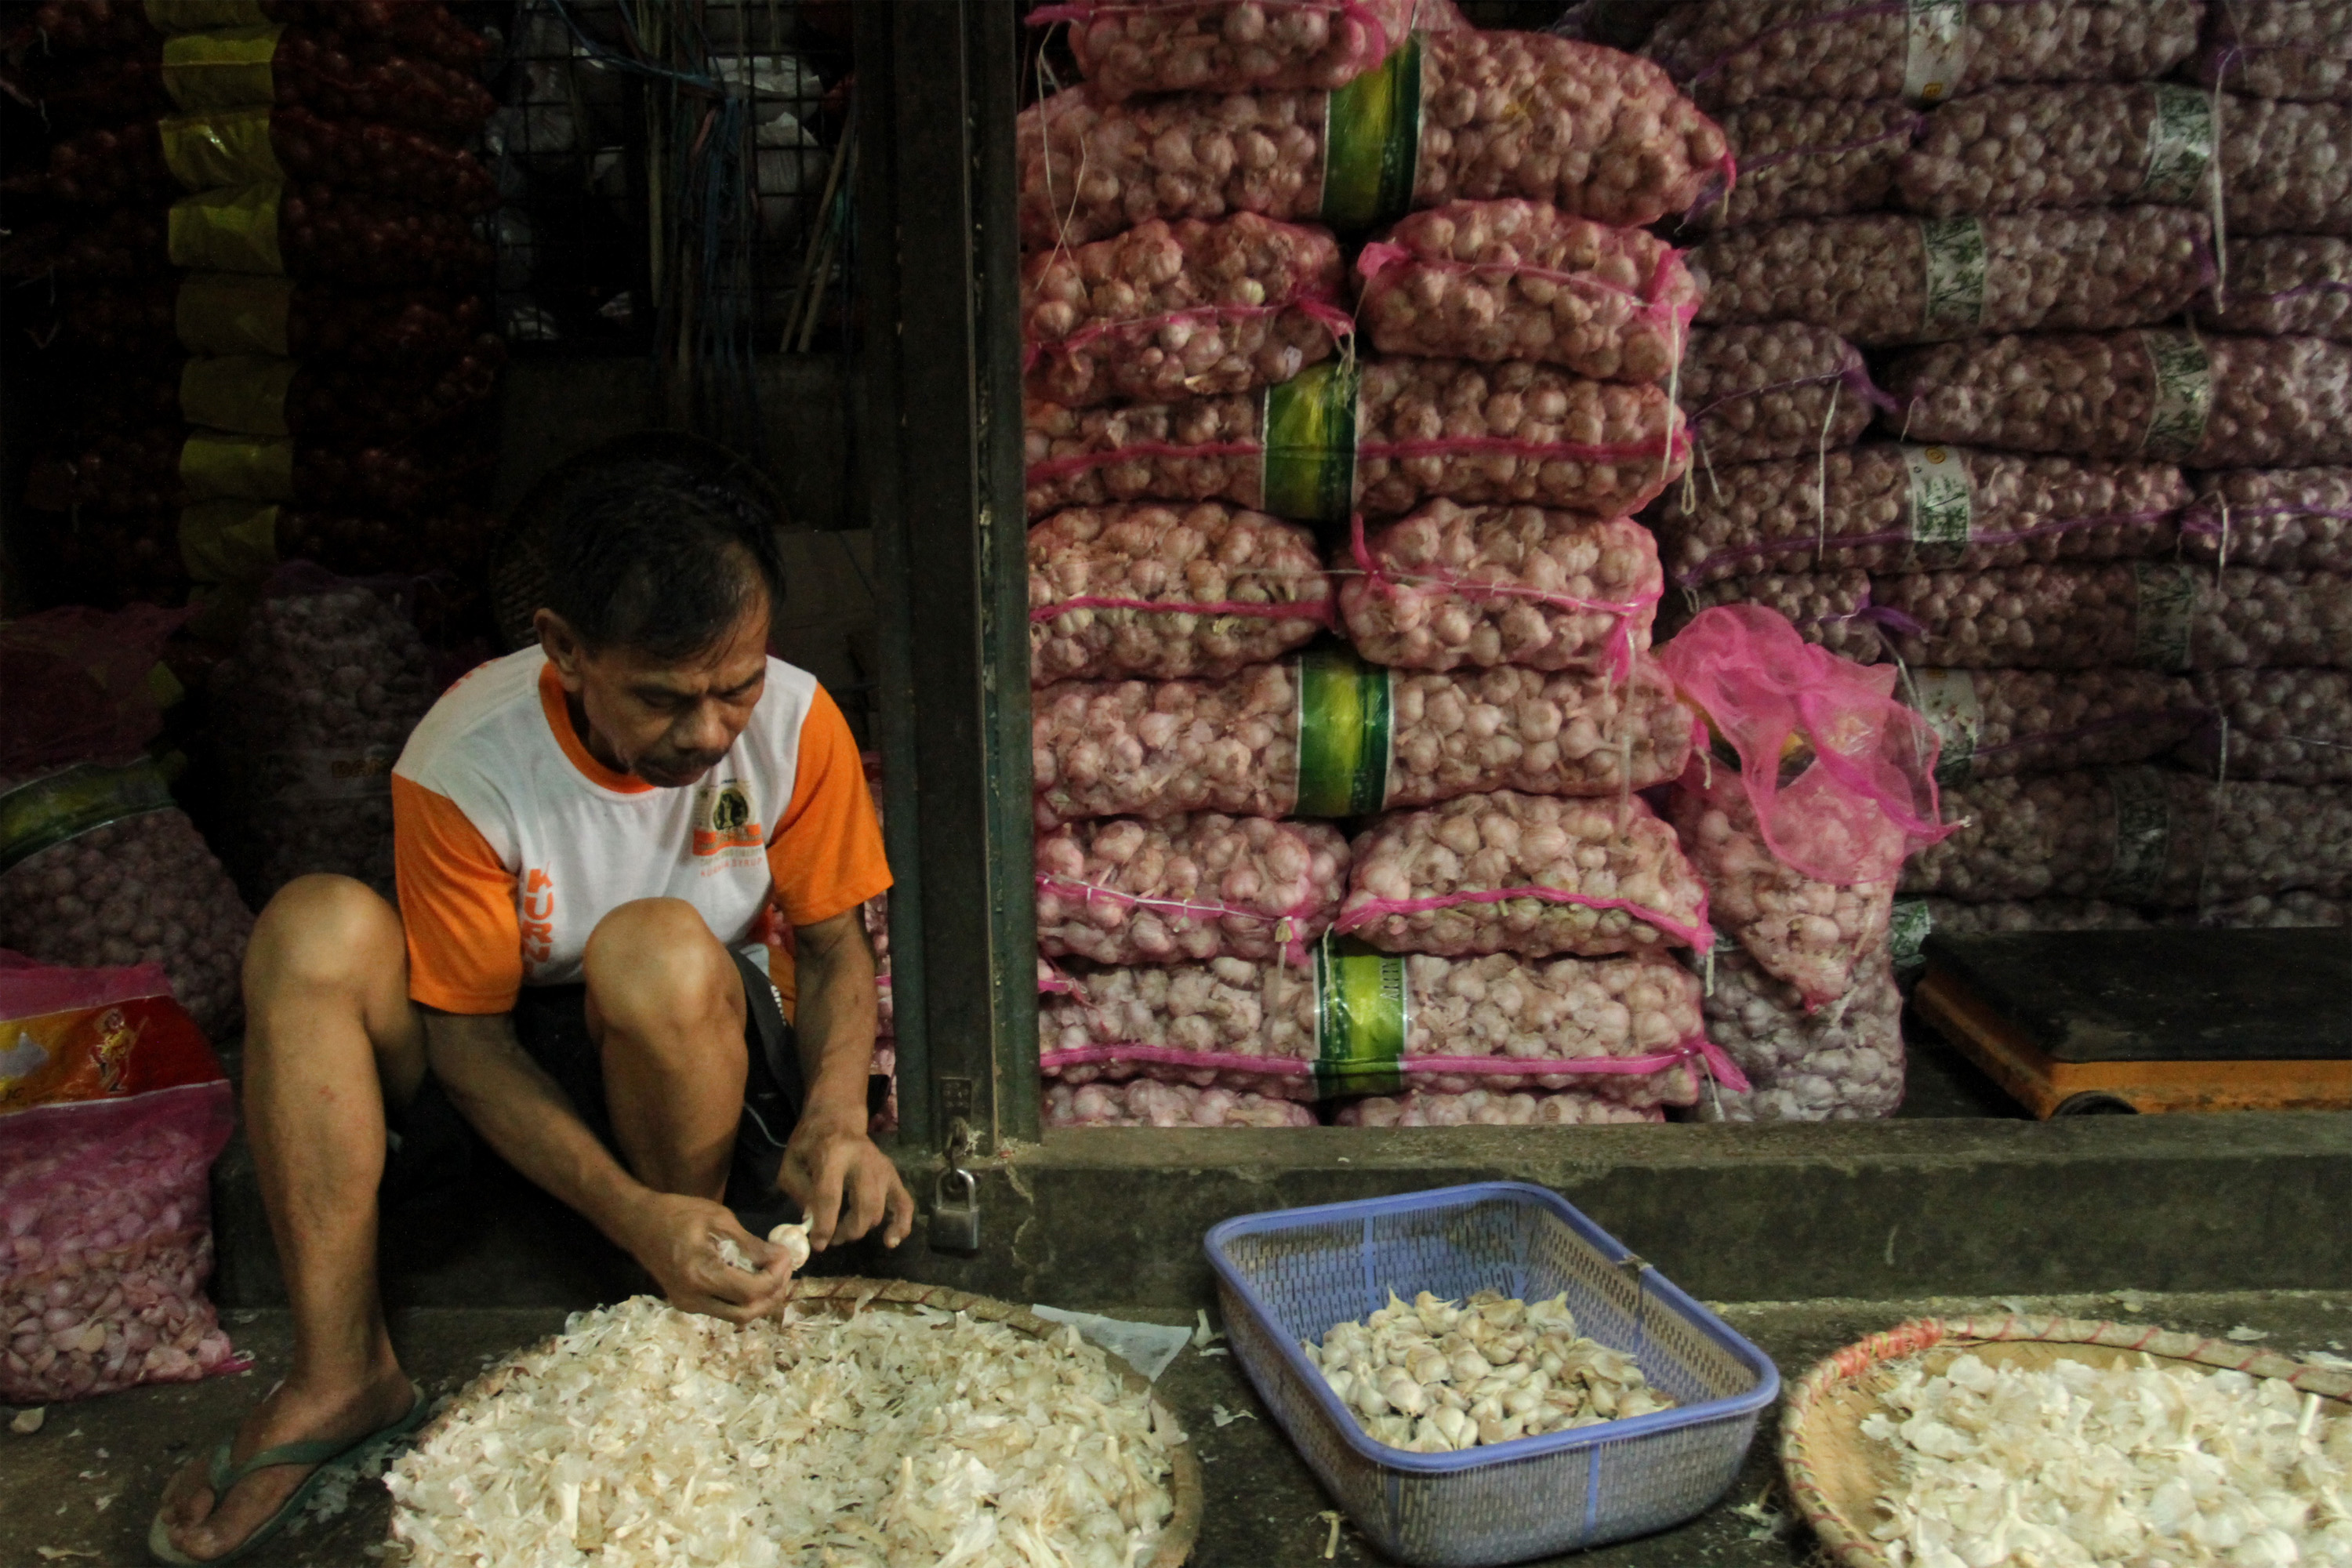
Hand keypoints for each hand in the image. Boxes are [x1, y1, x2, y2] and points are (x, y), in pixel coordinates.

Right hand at [618, 1190, 795, 1322]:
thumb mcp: (719, 1220)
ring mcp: (688, 1305)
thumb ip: (750, 1245)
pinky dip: (743, 1299)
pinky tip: (753, 1278)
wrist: (639, 1224)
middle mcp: (693, 1298)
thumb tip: (780, 1258)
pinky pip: (723, 1309)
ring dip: (760, 1300)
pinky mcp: (686, 1304)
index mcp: (700, 1274)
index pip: (750, 1291)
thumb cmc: (678, 1214)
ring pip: (735, 1316)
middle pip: (745, 1313)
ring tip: (774, 1274)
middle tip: (786, 1270)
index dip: (776, 1277)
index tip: (786, 1256)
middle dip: (772, 1295)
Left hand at [778, 1104, 915, 1251]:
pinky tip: (890, 1241)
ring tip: (844, 1232)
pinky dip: (901, 1225)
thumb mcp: (791, 1162)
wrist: (837, 1119)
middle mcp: (863, 1159)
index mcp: (833, 1153)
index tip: (818, 1244)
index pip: (830, 1195)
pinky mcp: (893, 1174)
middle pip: (864, 1206)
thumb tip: (813, 1221)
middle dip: (847, 1231)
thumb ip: (798, 1192)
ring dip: (861, 1229)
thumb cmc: (811, 1143)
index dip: (824, 1225)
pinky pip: (905, 1203)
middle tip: (831, 1238)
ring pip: (880, 1210)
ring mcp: (882, 1167)